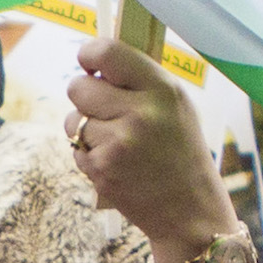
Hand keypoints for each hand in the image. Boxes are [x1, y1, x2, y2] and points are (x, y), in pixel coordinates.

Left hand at [65, 39, 240, 262]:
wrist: (189, 210)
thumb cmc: (181, 152)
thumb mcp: (176, 106)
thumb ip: (140, 80)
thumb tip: (96, 60)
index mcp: (162, 90)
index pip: (108, 52)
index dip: (89, 54)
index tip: (88, 61)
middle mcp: (140, 113)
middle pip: (78, 86)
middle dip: (84, 94)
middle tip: (102, 107)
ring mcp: (118, 143)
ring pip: (72, 119)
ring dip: (85, 128)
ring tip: (116, 141)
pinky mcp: (102, 168)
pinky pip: (75, 148)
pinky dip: (88, 154)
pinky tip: (115, 163)